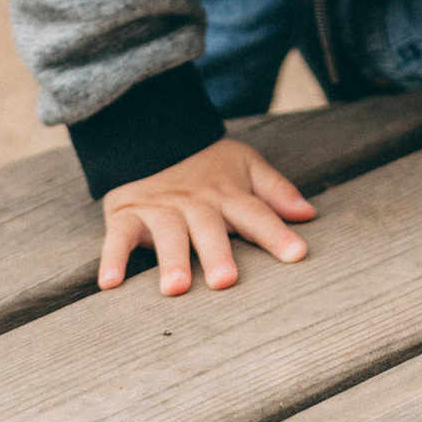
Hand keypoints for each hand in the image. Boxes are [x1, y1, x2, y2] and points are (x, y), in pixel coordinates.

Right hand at [97, 134, 315, 294]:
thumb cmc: (207, 164)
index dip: (277, 233)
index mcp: (227, 193)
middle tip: (226, 281)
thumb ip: (275, 191)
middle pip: (209, 228)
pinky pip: (119, 237)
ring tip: (176, 286)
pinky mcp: (128, 214)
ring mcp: (161, 208)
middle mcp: (195, 202)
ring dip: (172, 259)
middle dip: (217, 253)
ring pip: (167, 233)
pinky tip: (110, 282)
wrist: (152, 134)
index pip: (256, 213)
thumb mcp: (245, 166)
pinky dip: (113, 258)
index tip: (298, 255)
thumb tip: (310, 213)